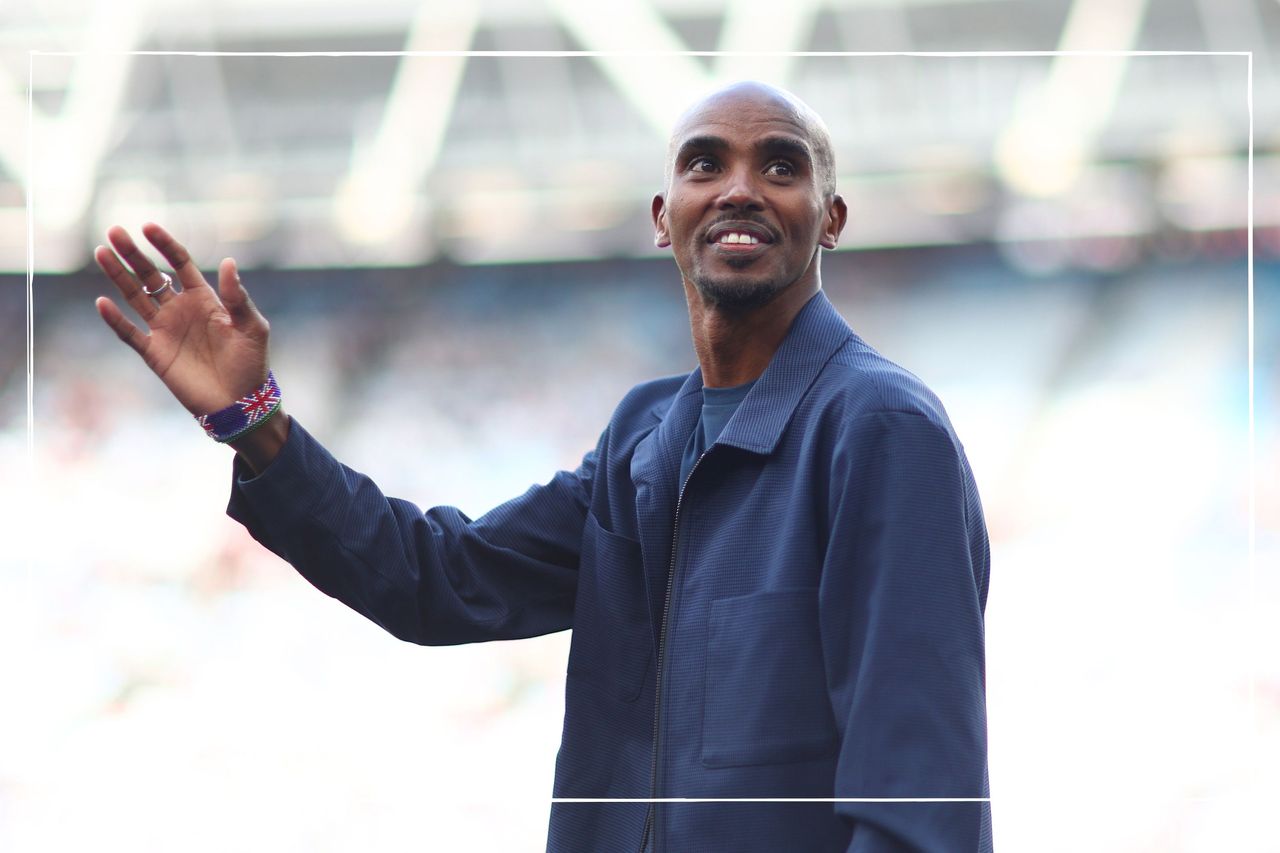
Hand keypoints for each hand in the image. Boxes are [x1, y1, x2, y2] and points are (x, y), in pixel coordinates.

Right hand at [94, 222, 270, 415]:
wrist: (241, 404)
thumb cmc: (252, 364)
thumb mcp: (252, 327)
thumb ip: (238, 297)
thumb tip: (229, 262)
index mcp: (205, 299)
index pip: (180, 264)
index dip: (164, 245)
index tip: (148, 227)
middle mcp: (181, 310)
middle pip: (152, 275)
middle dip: (134, 254)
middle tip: (114, 232)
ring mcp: (166, 330)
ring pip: (136, 297)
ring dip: (118, 276)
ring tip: (102, 252)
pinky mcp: (155, 353)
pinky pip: (130, 333)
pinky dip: (115, 320)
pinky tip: (102, 302)